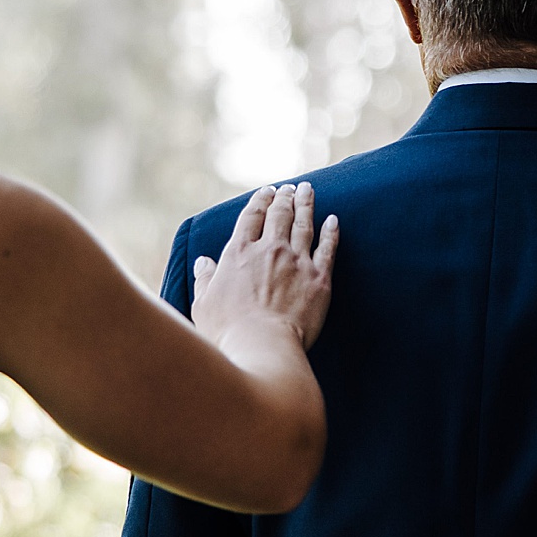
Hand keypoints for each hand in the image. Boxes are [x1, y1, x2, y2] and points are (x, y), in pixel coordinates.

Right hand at [191, 179, 339, 352]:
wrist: (262, 348)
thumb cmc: (228, 332)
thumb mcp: (204, 304)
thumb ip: (204, 279)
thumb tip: (202, 262)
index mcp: (240, 252)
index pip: (252, 216)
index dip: (260, 200)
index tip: (267, 191)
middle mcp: (269, 249)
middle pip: (279, 213)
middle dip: (285, 197)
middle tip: (290, 188)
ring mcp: (296, 262)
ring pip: (303, 223)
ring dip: (306, 203)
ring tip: (308, 190)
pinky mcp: (319, 279)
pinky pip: (328, 248)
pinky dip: (331, 232)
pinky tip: (334, 220)